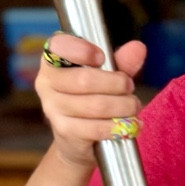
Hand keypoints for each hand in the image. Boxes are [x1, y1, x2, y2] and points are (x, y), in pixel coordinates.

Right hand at [35, 31, 147, 168]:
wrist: (77, 139)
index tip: (102, 58)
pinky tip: (129, 124)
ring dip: (123, 106)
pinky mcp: (65, 131)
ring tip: (133, 106)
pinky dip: (118, 126)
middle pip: (85, 80)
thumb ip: (121, 61)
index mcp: (52, 60)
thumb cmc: (91, 97)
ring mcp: (53, 109)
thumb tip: (138, 48)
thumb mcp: (107, 75)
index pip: (59, 46)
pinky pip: (97, 128)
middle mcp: (46, 83)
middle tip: (129, 87)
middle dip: (117, 83)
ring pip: (96, 105)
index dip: (83, 50)